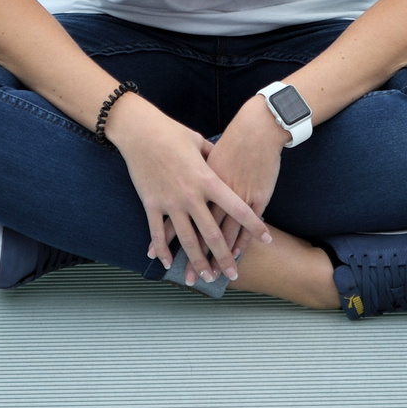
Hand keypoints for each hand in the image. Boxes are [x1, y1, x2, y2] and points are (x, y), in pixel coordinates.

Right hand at [106, 94, 271, 283]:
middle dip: (224, 257)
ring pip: (187, 240)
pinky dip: (163, 250)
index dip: (253, 224)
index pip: (237, 207)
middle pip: (212, 233)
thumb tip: (222, 163)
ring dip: (197, 261)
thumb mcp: (199, 141)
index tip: (266, 238)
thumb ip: (213, 157)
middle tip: (232, 275)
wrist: (140, 131)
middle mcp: (191, 195)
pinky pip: (158, 232)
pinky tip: (168, 263)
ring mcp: (170, 201)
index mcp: (207, 178)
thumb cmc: (171, 131)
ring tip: (206, 277)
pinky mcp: (151, 204)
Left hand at [183, 95, 287, 282]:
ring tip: (215, 275)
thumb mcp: (198, 145)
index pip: (181, 219)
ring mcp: (235, 197)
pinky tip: (239, 252)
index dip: (174, 243)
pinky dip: (243, 240)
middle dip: (196, 260)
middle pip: (199, 233)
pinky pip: (245, 224)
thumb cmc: (229, 138)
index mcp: (195, 184)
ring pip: (222, 233)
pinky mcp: (256, 197)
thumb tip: (176, 174)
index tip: (169, 263)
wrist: (256, 128)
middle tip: (192, 281)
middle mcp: (209, 194)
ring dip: (219, 256)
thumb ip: (188, 166)